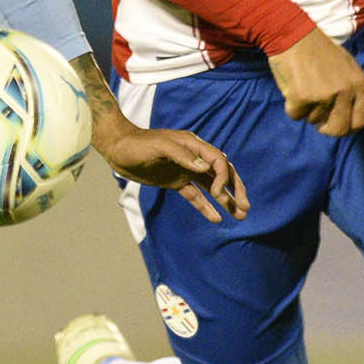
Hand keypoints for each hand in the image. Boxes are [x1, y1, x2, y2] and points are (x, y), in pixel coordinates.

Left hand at [97, 123, 248, 223]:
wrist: (118, 148)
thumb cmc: (137, 144)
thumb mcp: (159, 146)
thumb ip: (182, 155)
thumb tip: (205, 169)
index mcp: (193, 145)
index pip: (218, 161)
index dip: (223, 178)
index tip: (217, 193)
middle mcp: (194, 158)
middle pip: (222, 174)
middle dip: (235, 190)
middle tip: (245, 207)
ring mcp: (186, 170)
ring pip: (212, 187)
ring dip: (226, 200)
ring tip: (240, 215)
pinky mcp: (176, 182)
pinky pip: (195, 196)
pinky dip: (206, 207)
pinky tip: (217, 218)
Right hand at [269, 27, 363, 136]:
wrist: (293, 34)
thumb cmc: (317, 49)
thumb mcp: (346, 66)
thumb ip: (350, 89)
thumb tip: (346, 114)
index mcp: (358, 84)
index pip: (360, 122)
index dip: (346, 126)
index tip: (335, 122)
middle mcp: (345, 92)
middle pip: (339, 130)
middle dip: (325, 127)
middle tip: (316, 116)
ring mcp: (324, 96)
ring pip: (313, 121)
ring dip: (306, 109)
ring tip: (303, 86)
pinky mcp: (302, 97)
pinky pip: (296, 115)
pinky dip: (291, 105)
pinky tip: (293, 86)